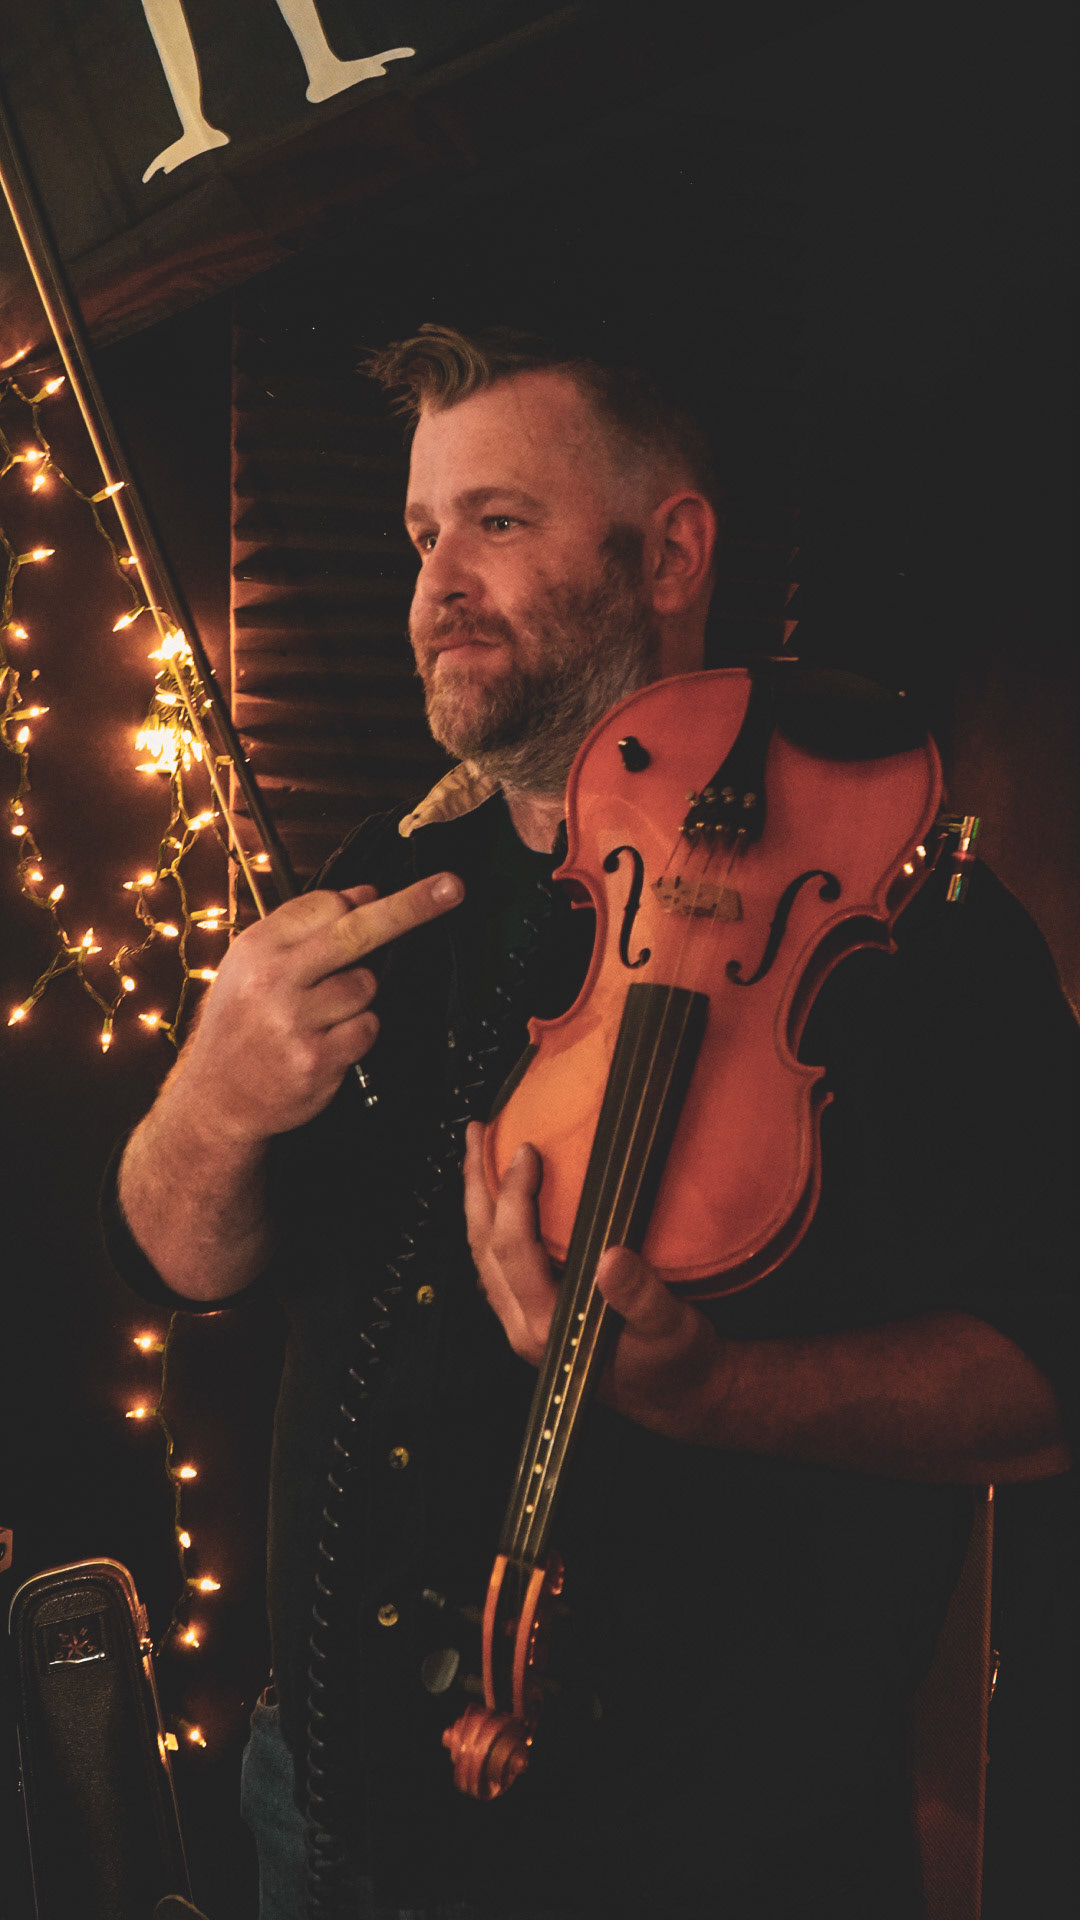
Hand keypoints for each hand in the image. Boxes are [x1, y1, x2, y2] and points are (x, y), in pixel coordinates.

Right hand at [174, 873, 463, 1142]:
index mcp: (258, 948)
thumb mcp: (253, 967)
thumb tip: (365, 895)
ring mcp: (295, 1021)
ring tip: (320, 1017)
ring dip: (358, 999)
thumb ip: (305, 930)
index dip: (358, 905)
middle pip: (357, 931)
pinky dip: (358, 1034)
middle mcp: (274, 980)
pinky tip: (326, 1043)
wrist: (216, 1099)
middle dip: (410, 906)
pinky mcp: (316, 1060)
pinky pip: (367, 1029)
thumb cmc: (241, 1025)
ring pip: (366, 986)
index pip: (327, 905)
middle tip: (451, 888)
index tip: (392, 892)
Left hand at [463, 1124, 726, 1440]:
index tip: (527, 1153)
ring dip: (478, 1202)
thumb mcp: (671, 1329)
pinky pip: (496, 1263)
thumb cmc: (675, 1365)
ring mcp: (522, 1323)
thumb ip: (641, 1297)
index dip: (515, 1196)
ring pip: (481, 1255)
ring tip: (478, 1156)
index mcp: (550, 1328)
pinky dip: (493, 1224)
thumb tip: (612, 1260)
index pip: (514, 1250)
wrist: (679, 1398)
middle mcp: (525, 1327)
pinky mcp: (532, 1317)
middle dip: (476, 1186)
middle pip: (481, 1246)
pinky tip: (503, 1201)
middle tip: (475, 1135)